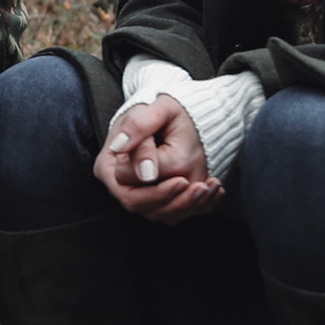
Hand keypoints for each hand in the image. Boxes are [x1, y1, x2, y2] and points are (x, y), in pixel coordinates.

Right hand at [92, 94, 222, 224]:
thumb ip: (139, 129)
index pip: (127, 190)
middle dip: (176, 200)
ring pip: (165, 215)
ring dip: (191, 204)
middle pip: (145, 208)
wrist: (178, 113)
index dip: (153, 187)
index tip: (180, 175)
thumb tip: (143, 169)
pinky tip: (214, 190)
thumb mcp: (152, 109)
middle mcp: (123, 185)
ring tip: (212, 185)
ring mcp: (143, 194)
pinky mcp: (164, 200)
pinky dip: (200, 205)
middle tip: (200, 186)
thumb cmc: (161, 110)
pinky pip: (181, 213)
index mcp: (110, 165)